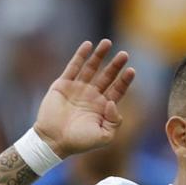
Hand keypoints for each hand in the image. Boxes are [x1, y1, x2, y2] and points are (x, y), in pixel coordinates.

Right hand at [34, 39, 134, 157]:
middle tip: (125, 55)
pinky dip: (81, 56)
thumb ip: (114, 122)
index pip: (117, 90)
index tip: (132, 70)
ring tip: (108, 43)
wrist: (53, 140)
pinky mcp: (63, 84)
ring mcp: (78, 88)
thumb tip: (113, 102)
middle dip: (116, 65)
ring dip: (100, 55)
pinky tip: (88, 45)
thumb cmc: (79, 142)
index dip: (125, 80)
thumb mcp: (104, 137)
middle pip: (107, 76)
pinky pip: (73, 67)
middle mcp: (92, 95)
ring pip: (91, 68)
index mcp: (103, 107)